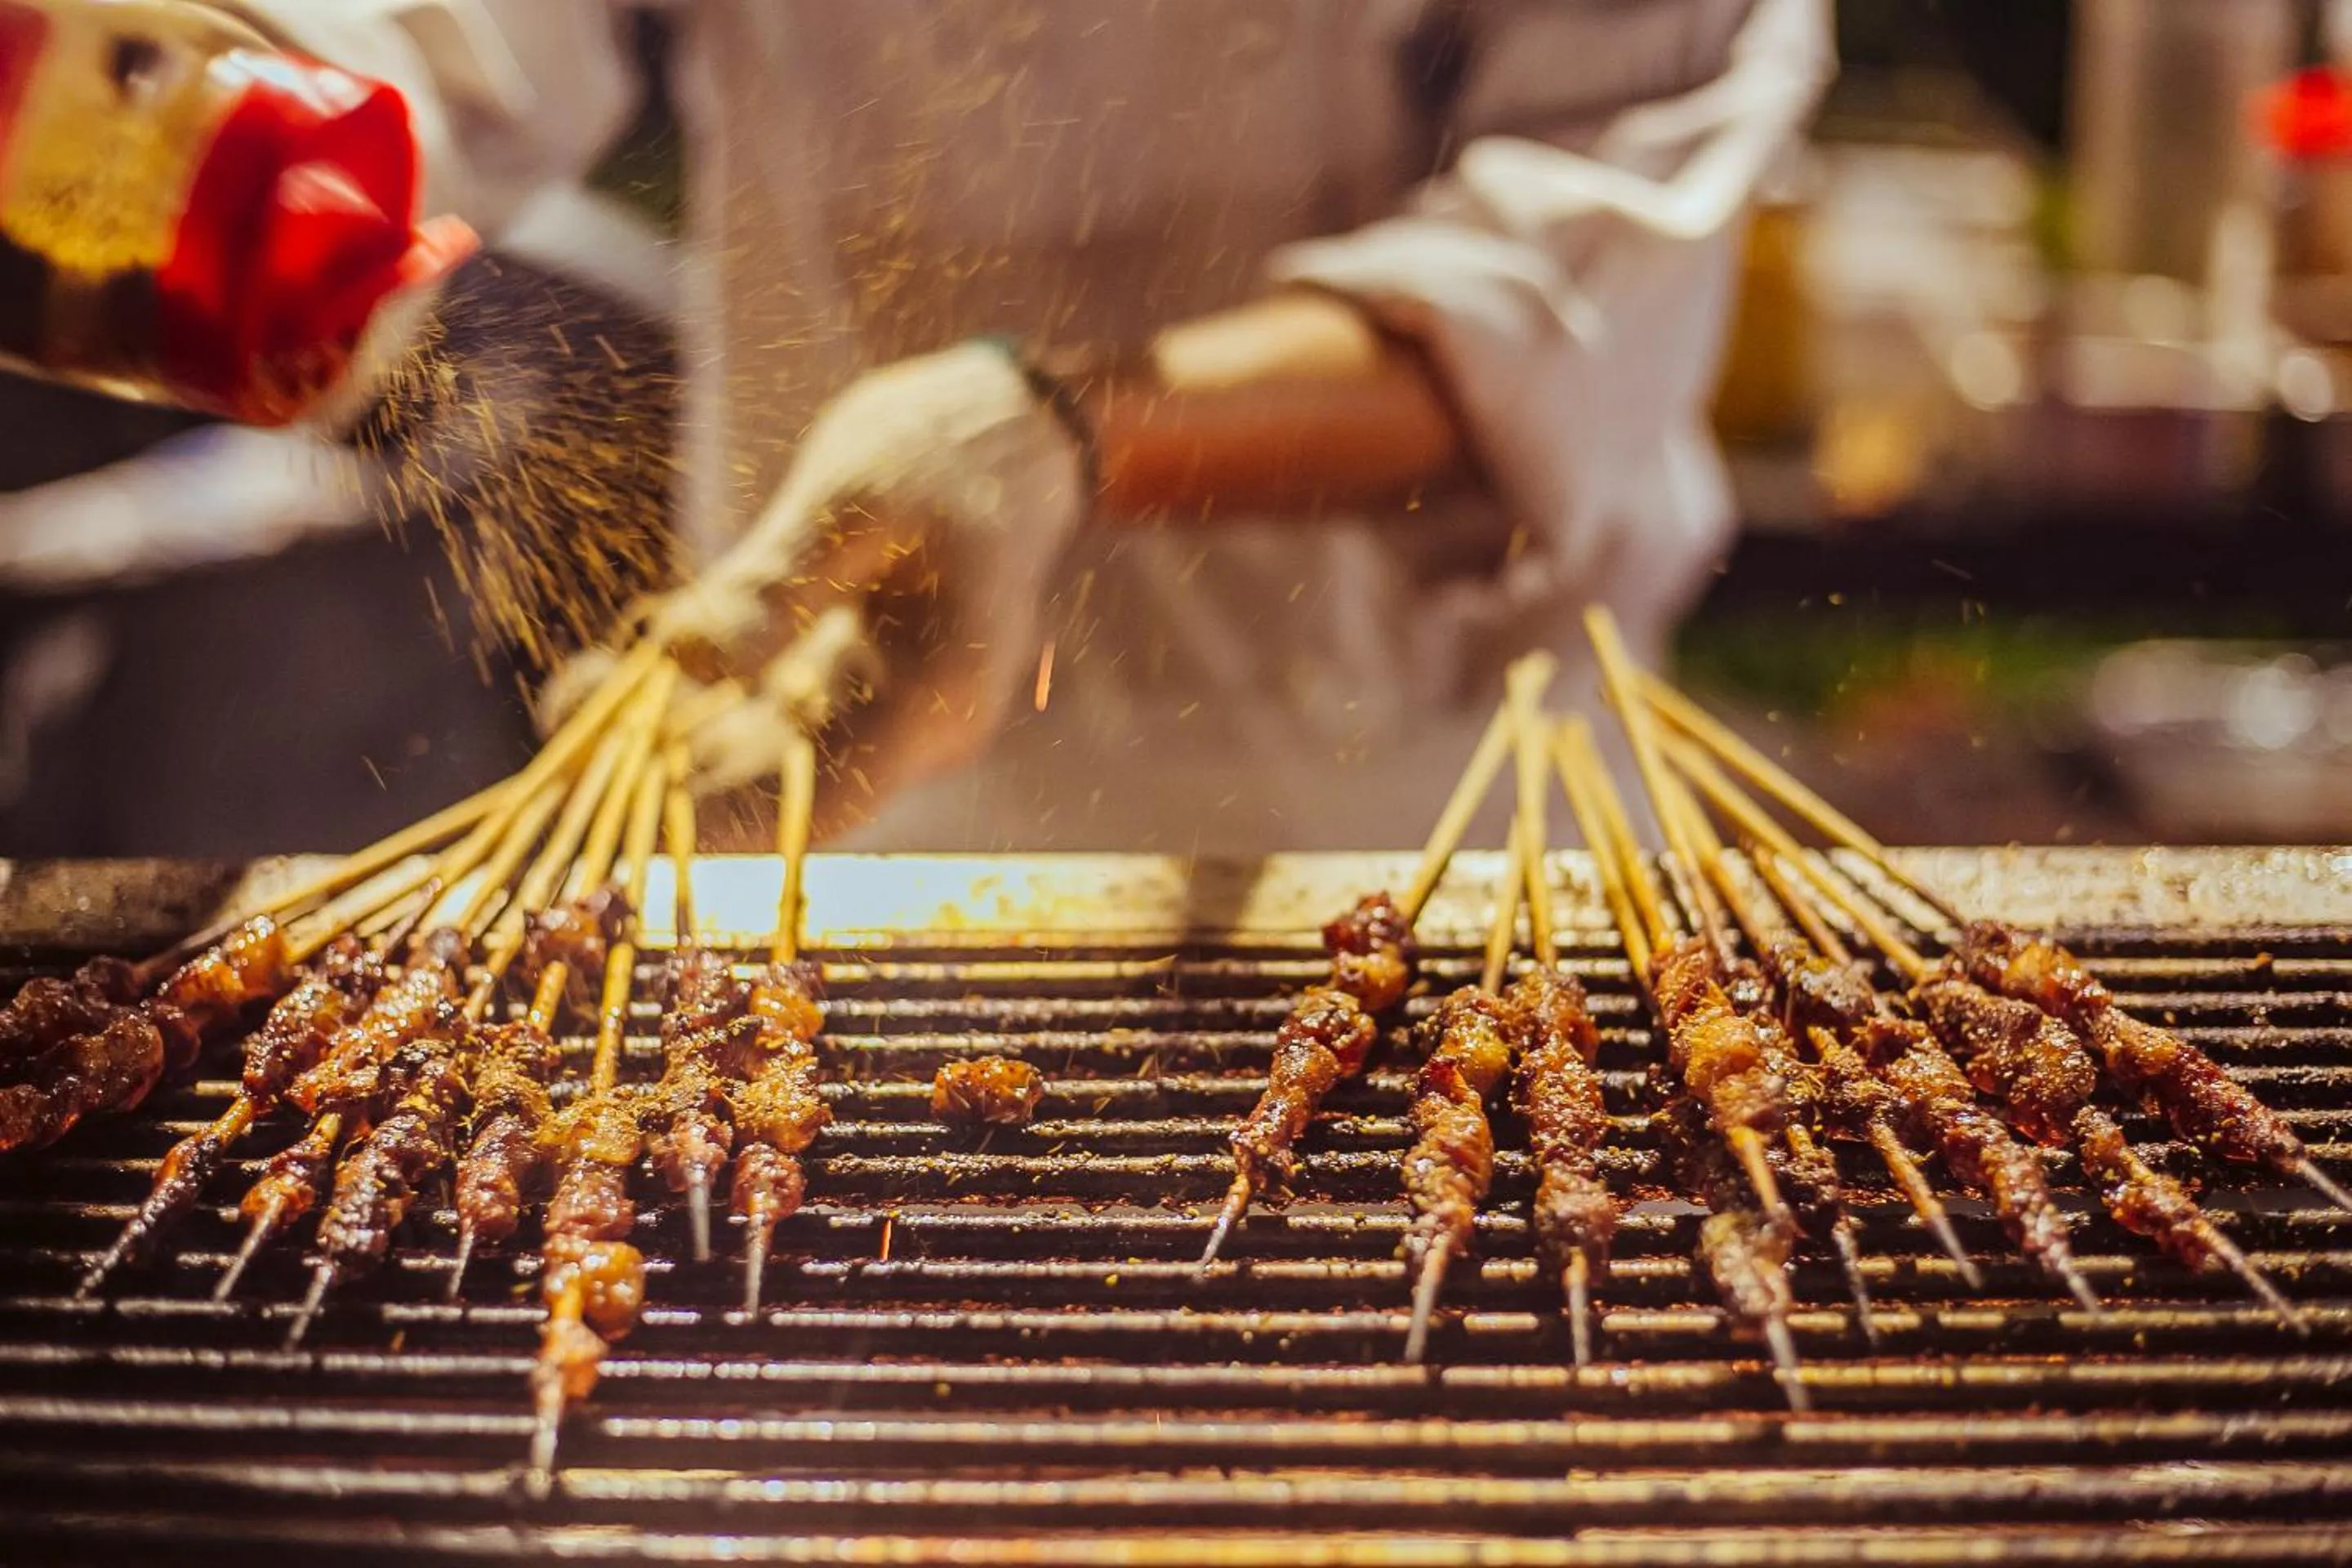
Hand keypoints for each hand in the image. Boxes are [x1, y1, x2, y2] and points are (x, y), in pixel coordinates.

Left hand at [546, 341, 1088, 825]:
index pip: (827, 794)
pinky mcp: (838, 684)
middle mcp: (909, 727)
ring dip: (660, 737)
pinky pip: (751, 714)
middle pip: (779, 786)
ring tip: (568, 693)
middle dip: (666, 777)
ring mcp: (874, 711)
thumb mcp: (857, 496)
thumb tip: (685, 657)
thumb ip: (777, 584)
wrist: (1003, 435)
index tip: (626, 817)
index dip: (725, 821)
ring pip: (754, 754)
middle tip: (559, 748)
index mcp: (940, 694)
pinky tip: (606, 674)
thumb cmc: (945, 451)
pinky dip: (682, 702)